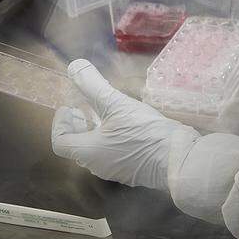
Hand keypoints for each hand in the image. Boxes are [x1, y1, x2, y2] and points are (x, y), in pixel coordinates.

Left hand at [51, 60, 197, 189]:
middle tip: (82, 109)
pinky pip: (112, 154)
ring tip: (105, 114)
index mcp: (88, 152)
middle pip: (78, 146)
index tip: (67, 107)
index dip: (60, 124)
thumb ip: (93, 85)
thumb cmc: (143, 132)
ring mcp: (116, 171)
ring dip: (94, 131)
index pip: (60, 142)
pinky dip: (110, 139)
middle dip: (78, 125)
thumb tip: (74, 67)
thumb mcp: (117, 104)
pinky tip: (126, 125)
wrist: (178, 159)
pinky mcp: (133, 171)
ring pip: (96, 151)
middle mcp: (98, 165)